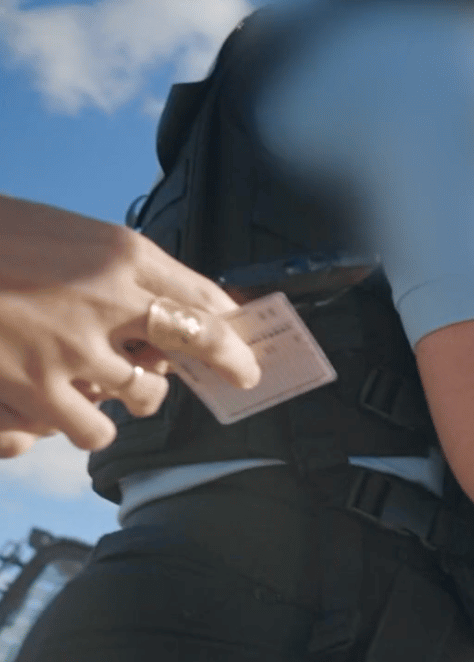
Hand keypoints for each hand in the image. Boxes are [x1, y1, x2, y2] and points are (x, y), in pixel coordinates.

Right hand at [0, 195, 260, 455]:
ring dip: (143, 396)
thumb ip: (115, 266)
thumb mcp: (63, 231)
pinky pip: (94, 430)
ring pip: (147, 394)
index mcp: (120, 253)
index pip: (205, 295)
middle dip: (231, 363)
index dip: (234, 324)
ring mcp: (75, 347)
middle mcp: (111, 298)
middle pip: (200, 342)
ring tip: (126, 389)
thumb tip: (164, 298)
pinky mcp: (36, 387)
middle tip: (241, 377)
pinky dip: (91, 426)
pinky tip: (76, 412)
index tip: (248, 338)